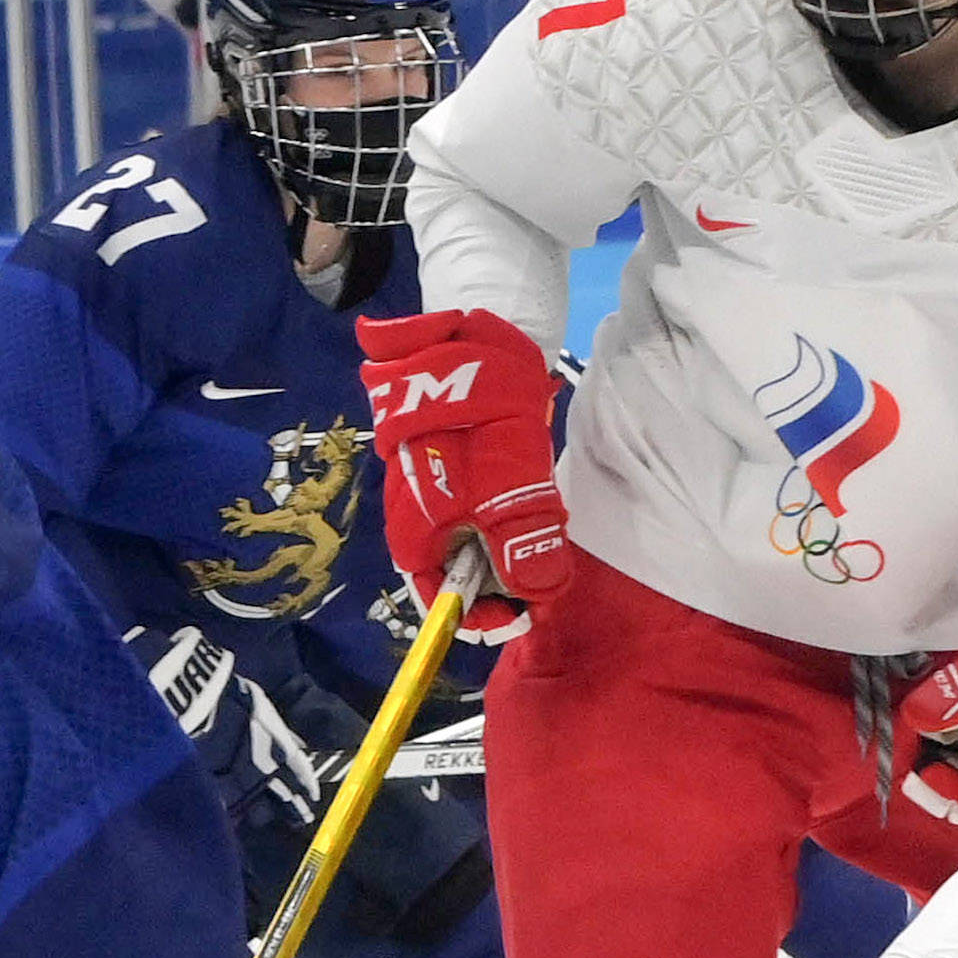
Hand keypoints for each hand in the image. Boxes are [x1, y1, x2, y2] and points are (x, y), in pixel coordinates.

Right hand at [356, 307, 569, 644]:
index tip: (523, 611)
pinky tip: (527, 495)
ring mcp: (430, 490)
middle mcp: (415, 520)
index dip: (481, 614)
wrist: (468, 342)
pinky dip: (502, 512)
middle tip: (542, 570)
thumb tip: (538, 595)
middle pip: (457, 570)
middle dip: (500, 577)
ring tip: (540, 529)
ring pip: (470, 538)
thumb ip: (522, 546)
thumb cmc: (478, 422)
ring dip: (504, 542)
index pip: (442, 598)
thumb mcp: (509, 492)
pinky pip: (476, 506)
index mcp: (415, 537)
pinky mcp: (450, 464)